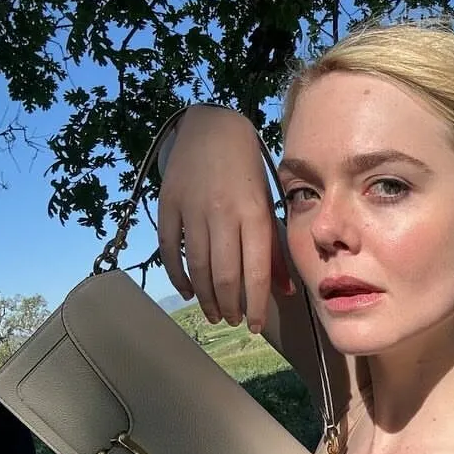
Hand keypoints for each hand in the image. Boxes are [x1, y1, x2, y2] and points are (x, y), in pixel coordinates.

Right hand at [157, 105, 295, 330]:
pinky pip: (170, 249)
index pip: (255, 272)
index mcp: (254, 214)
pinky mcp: (168, 204)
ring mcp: (192, 209)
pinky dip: (178, 275)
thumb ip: (274, 249)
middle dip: (229, 306)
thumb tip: (286, 291)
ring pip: (197, 267)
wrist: (212, 127)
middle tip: (233, 320)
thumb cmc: (248, 172)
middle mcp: (223, 214)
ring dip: (205, 297)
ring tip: (214, 313)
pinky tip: (188, 291)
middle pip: (223, 275)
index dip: (255, 304)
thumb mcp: (268, 205)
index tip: (254, 326)